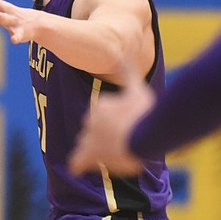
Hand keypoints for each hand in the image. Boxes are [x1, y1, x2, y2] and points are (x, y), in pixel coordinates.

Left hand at [68, 61, 153, 176]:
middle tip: (120, 139)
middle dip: (102, 133)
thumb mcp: (138, 89)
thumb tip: (125, 53)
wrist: (143, 137)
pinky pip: (76, 162)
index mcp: (101, 105)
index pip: (101, 111)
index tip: (125, 121)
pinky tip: (78, 167)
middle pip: (92, 128)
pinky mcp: (90, 156)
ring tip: (110, 153)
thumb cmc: (144, 113)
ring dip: (94, 148)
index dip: (111, 118)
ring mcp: (89, 139)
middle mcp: (90, 121)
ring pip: (85, 143)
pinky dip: (78, 164)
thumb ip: (129, 72)